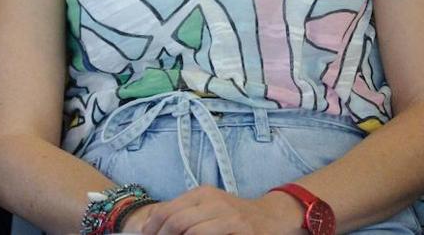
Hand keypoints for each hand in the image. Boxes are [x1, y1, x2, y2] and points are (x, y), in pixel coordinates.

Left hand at [123, 186, 302, 233]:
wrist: (271, 216)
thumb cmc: (234, 216)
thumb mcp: (208, 207)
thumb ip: (184, 212)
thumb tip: (152, 222)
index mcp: (201, 193)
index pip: (167, 209)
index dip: (152, 226)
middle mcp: (213, 200)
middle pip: (176, 220)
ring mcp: (228, 215)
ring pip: (190, 229)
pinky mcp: (240, 228)